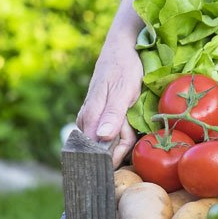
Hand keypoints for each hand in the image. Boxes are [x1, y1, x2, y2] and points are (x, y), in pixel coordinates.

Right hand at [76, 0, 147, 166]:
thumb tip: (101, 137)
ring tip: (126, 162)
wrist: (122, 45)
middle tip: (124, 169)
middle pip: (100, 144)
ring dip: (114, 148)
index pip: (99, 145)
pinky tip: (123, 144)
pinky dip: (115, 136)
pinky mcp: (101, 107)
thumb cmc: (124, 67)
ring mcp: (95, 111)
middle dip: (111, 157)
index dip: (110, 159)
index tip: (117, 174)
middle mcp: (91, 115)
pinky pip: (104, 127)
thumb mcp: (123, 90)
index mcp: (94, 113)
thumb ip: (112, 114)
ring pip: (102, 137)